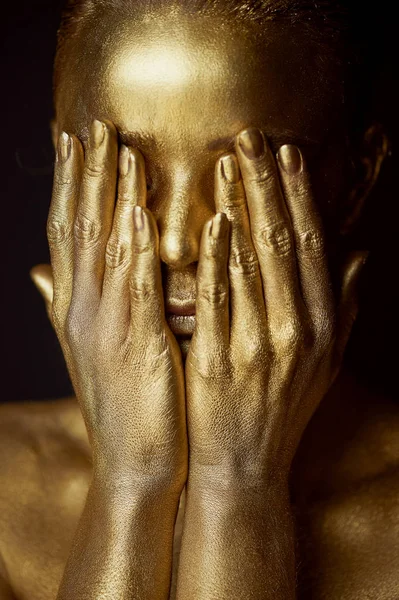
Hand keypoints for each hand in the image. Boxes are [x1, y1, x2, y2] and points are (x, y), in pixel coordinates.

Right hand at [31, 120, 186, 492]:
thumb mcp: (100, 351)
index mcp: (77, 309)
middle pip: (78, 228)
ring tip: (113, 145)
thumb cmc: (128, 403)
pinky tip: (134, 207)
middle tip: (91, 126)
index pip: (69, 233)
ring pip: (99, 246)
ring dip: (105, 193)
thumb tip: (50, 272)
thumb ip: (81, 305)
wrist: (135, 464)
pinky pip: (131, 284)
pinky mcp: (134, 344)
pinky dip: (130, 243)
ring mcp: (103, 326)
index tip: (76, 142)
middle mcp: (82, 310)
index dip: (70, 185)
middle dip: (83, 174)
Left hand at [185, 127, 366, 486]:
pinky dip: (217, 257)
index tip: (287, 155)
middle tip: (250, 138)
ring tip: (228, 162)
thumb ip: (343, 306)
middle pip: (282, 241)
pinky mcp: (219, 359)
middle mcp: (298, 328)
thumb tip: (357, 257)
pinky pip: (218, 298)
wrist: (244, 464)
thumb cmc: (282, 408)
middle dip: (267, 184)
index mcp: (323, 324)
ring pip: (251, 260)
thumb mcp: (325, 361)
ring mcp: (258, 344)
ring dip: (241, 206)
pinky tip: (213, 221)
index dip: (300, 196)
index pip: (312, 246)